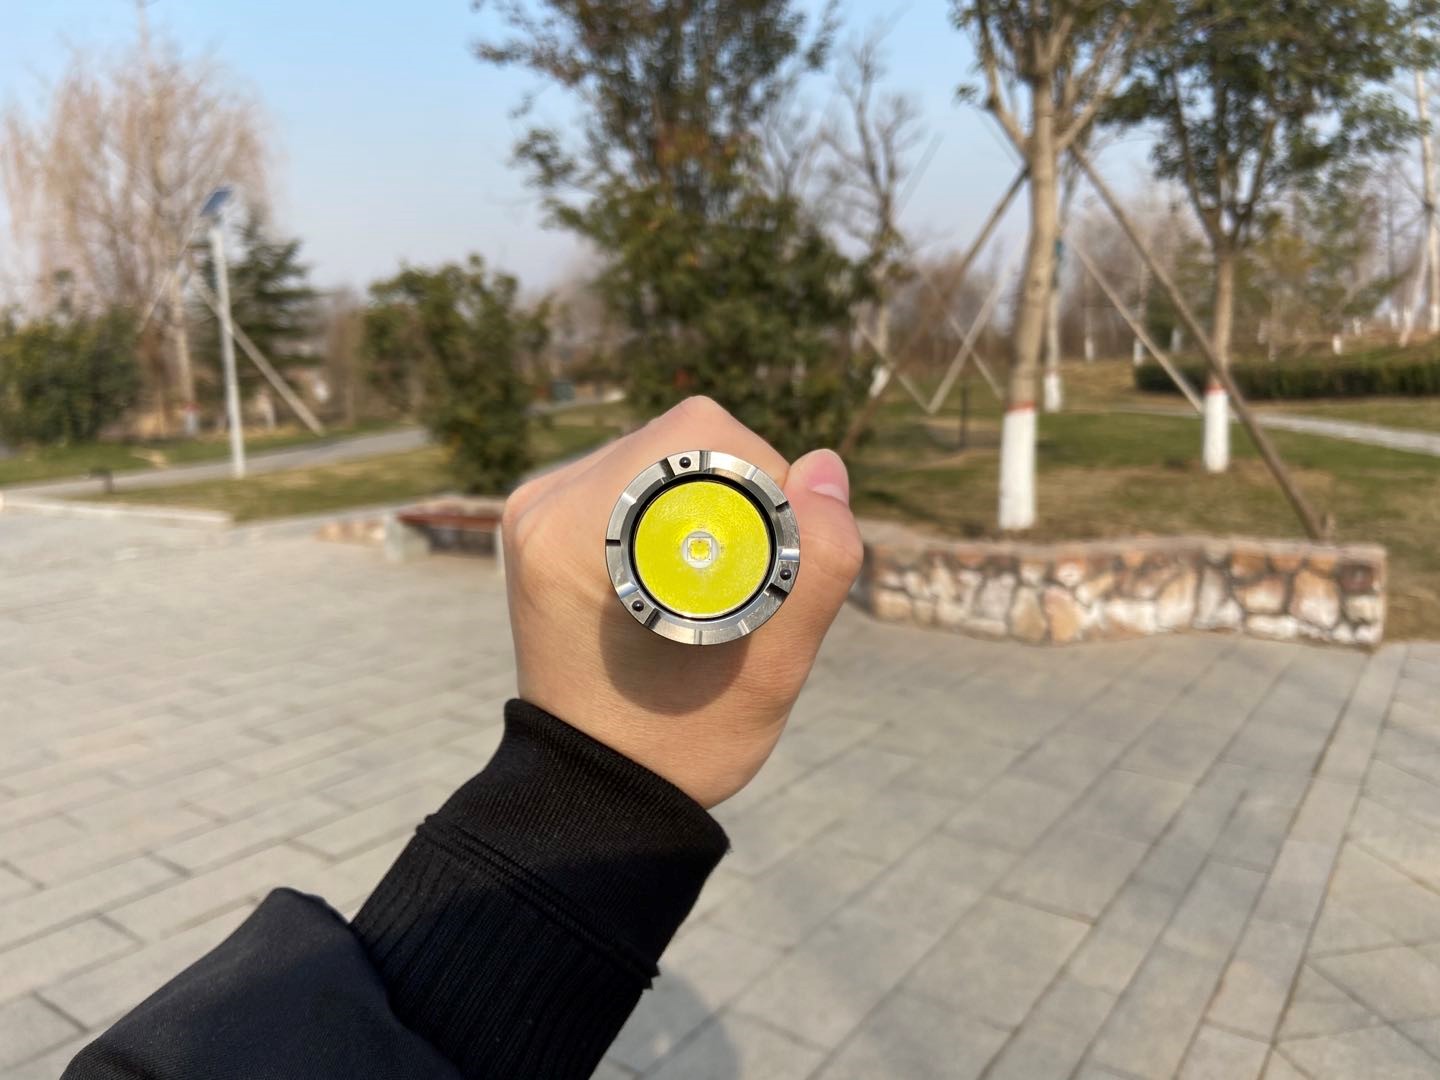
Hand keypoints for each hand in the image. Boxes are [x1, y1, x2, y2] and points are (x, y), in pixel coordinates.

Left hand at [501, 397, 863, 807]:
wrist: (597, 787)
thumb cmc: (685, 741)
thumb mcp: (772, 666)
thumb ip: (815, 562)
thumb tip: (824, 466)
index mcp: (578, 530)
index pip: (703, 439)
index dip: (766, 486)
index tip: (768, 565)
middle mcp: (543, 505)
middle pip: (680, 440)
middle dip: (738, 496)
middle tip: (744, 581)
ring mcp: (536, 510)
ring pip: (660, 455)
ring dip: (707, 503)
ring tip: (709, 586)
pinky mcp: (541, 522)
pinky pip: (631, 480)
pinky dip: (671, 513)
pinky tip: (676, 577)